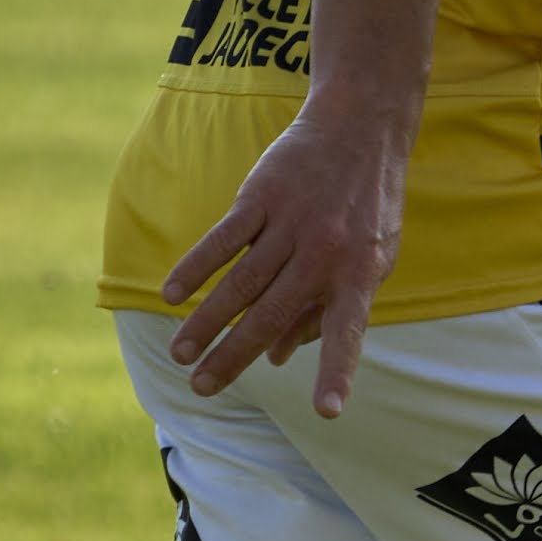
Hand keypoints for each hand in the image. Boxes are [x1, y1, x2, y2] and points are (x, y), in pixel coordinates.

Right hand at [161, 104, 413, 416]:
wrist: (360, 129)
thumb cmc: (367, 208)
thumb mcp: (371, 260)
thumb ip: (329, 310)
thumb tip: (280, 359)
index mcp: (359, 276)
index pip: (348, 333)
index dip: (336, 372)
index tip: (327, 411)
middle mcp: (324, 254)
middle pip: (271, 315)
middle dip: (234, 356)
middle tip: (202, 388)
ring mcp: (291, 224)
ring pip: (240, 284)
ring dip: (206, 322)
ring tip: (180, 354)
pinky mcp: (261, 197)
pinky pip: (222, 240)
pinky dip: (195, 267)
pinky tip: (170, 294)